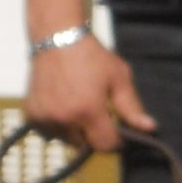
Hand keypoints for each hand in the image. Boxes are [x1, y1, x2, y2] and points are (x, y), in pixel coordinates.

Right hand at [23, 34, 155, 154]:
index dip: (115, 141)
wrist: (57, 37)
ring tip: (77, 107)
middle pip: (85, 145)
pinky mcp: (32, 112)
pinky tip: (62, 106)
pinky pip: (48, 131)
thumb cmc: (91, 55)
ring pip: (66, 139)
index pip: (105, 145)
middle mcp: (64, 118)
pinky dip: (56, 124)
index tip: (116, 130)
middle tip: (95, 113)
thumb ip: (132, 106)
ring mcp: (45, 117)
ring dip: (74, 131)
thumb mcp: (119, 77)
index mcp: (88, 111)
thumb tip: (150, 128)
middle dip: (93, 135)